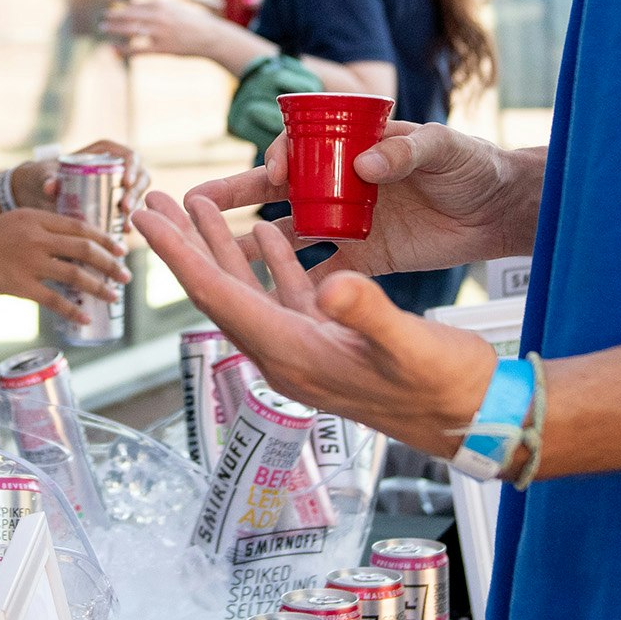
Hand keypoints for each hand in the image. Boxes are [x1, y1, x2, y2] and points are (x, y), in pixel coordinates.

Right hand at [0, 209, 126, 330]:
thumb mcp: (10, 224)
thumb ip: (36, 231)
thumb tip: (65, 249)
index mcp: (34, 217)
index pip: (79, 226)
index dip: (104, 239)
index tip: (120, 249)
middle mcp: (35, 235)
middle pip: (85, 248)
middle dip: (110, 263)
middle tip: (126, 275)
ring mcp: (27, 260)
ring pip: (76, 273)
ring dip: (100, 287)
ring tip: (114, 296)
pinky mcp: (17, 284)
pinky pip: (54, 300)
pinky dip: (73, 310)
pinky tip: (84, 318)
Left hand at [25, 138, 152, 217]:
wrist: (37, 194)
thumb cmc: (43, 177)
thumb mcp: (44, 175)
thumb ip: (46, 178)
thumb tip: (50, 186)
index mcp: (104, 152)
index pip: (128, 155)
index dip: (132, 167)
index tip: (126, 183)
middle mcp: (116, 168)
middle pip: (139, 176)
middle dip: (136, 192)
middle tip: (125, 208)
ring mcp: (119, 187)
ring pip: (138, 196)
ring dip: (136, 210)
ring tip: (125, 225)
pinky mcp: (116, 206)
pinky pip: (130, 212)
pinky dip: (129, 222)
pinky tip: (123, 234)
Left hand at [101, 0, 231, 62]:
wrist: (211, 37)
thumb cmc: (196, 22)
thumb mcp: (178, 7)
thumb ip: (161, 4)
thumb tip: (147, 3)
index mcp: (162, 5)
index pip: (135, 6)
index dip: (121, 8)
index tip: (111, 10)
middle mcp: (158, 17)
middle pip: (129, 15)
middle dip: (112, 16)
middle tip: (100, 18)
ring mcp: (159, 33)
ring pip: (130, 30)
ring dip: (114, 29)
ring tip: (102, 30)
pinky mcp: (162, 48)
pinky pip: (138, 49)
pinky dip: (124, 50)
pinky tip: (114, 50)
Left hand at [132, 189, 498, 457]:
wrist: (476, 418)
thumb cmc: (446, 386)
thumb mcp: (410, 343)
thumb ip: (369, 313)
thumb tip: (334, 282)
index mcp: (293, 353)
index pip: (217, 296)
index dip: (177, 254)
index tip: (144, 219)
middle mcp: (287, 354)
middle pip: (217, 290)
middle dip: (182, 244)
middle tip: (149, 202)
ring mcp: (306, 349)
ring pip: (246, 289)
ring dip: (218, 246)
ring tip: (192, 205)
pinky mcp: (329, 341)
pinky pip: (283, 295)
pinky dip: (268, 261)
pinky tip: (263, 231)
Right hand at [183, 121, 539, 280]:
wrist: (501, 210)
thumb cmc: (473, 164)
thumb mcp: (443, 148)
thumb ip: (407, 151)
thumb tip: (366, 162)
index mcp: (352, 148)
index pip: (299, 148)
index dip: (278, 158)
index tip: (274, 173)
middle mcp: (340, 184)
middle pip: (277, 190)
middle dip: (234, 196)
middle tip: (193, 204)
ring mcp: (348, 222)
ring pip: (287, 233)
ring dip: (251, 242)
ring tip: (211, 253)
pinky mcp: (363, 258)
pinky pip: (320, 270)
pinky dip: (294, 281)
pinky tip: (267, 295)